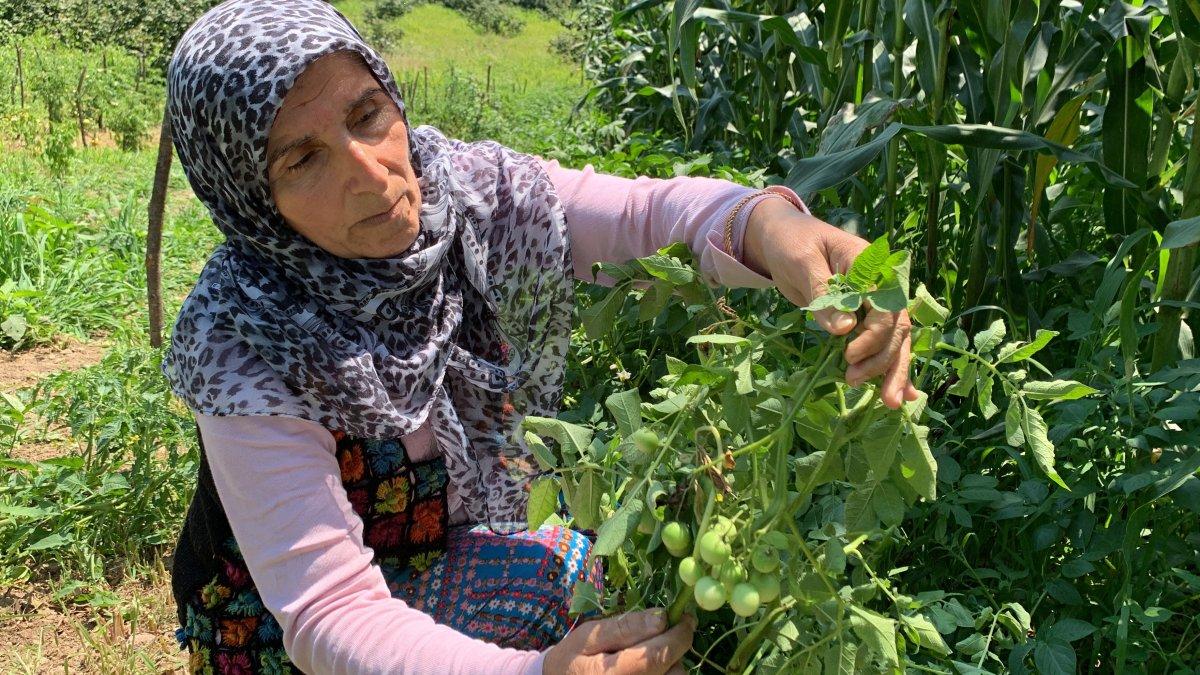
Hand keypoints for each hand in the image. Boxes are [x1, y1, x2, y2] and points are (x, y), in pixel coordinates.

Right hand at [542, 609, 695, 674]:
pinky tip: (647, 666)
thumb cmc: (572, 658)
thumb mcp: (590, 636)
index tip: (684, 617)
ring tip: (647, 652)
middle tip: (662, 634)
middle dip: (675, 649)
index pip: (661, 655)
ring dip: (670, 663)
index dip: (679, 634)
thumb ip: (625, 627)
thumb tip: (662, 616)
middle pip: (675, 670)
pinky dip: (663, 673)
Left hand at [742, 197, 920, 408]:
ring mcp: (874, 302)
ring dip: (890, 370)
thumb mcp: (802, 263)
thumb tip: (845, 330)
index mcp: (871, 265)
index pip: (886, 307)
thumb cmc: (792, 243)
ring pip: (894, 340)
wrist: (783, 238)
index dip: (873, 335)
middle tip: (855, 382)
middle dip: (884, 361)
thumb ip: (823, 295)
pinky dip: (889, 367)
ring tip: (887, 403)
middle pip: (896, 328)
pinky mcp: (862, 317)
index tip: (849, 355)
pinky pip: (881, 343)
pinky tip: (902, 394)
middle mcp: (881, 284)